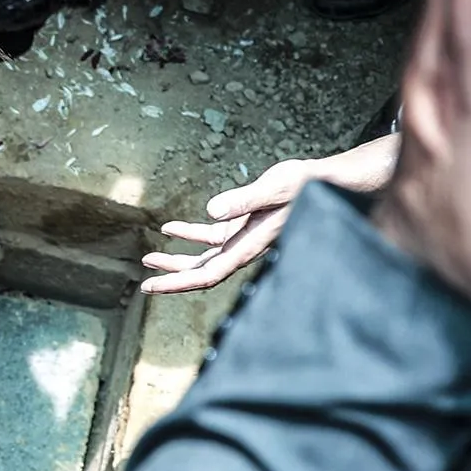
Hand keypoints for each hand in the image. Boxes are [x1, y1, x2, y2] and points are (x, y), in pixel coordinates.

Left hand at [142, 135, 403, 293]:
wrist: (327, 182)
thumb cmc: (306, 185)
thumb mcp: (272, 188)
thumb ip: (242, 201)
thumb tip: (210, 211)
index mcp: (249, 246)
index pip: (207, 273)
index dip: (178, 283)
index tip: (152, 287)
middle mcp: (244, 248)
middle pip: (202, 272)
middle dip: (172, 278)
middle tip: (144, 284)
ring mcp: (243, 238)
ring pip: (204, 256)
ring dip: (177, 258)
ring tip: (149, 258)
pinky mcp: (244, 226)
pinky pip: (212, 235)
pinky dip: (191, 233)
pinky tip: (171, 228)